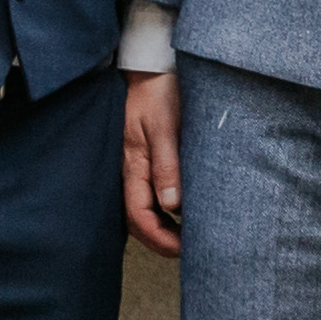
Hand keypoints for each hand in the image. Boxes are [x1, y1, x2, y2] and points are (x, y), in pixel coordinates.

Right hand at [123, 69, 184, 254]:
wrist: (150, 69)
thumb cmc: (156, 94)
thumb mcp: (164, 128)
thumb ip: (167, 165)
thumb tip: (172, 205)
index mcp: (133, 166)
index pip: (140, 216)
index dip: (160, 238)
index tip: (184, 249)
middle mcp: (131, 170)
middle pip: (139, 219)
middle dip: (160, 240)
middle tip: (188, 250)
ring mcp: (136, 165)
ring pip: (144, 207)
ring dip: (163, 227)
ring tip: (187, 236)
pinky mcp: (145, 158)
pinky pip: (150, 192)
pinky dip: (164, 209)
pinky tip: (182, 211)